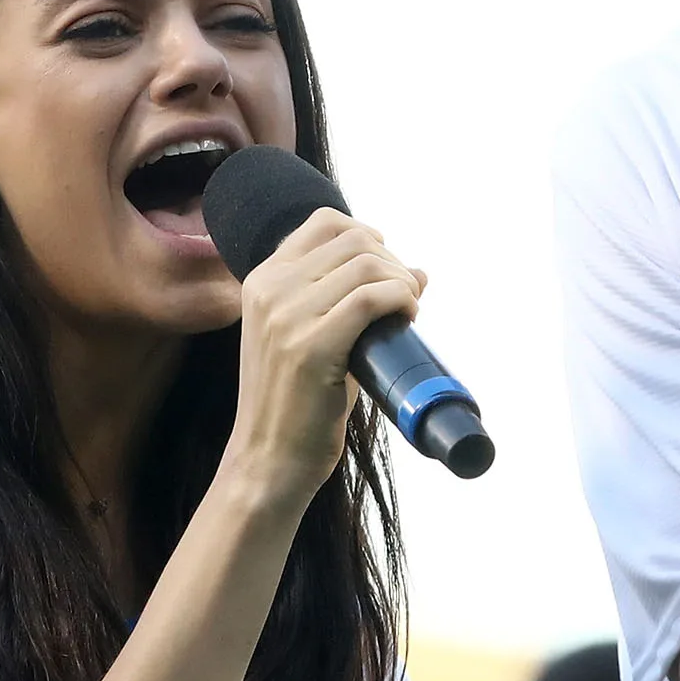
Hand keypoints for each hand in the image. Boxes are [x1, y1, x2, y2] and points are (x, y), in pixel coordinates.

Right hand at [224, 208, 426, 506]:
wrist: (268, 459)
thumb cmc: (297, 401)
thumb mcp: (306, 336)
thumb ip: (346, 298)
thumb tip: (418, 272)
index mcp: (261, 280)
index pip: (325, 221)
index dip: (368, 237)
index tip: (384, 270)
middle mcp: (269, 290)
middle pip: (354, 239)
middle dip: (392, 262)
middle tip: (404, 296)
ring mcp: (287, 317)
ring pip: (368, 264)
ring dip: (402, 281)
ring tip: (407, 309)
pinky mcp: (312, 346)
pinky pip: (373, 298)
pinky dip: (402, 299)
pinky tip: (408, 317)